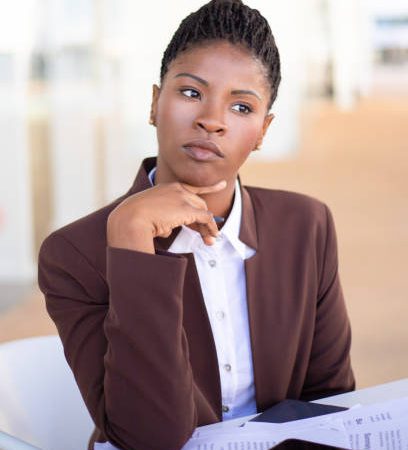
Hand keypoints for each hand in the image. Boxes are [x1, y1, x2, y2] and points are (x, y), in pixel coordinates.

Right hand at [107, 180, 226, 253]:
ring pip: (203, 211)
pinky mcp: (187, 209)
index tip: (221, 185)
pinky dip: (210, 228)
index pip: (191, 188)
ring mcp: (183, 197)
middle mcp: (177, 189)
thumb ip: (160, 219)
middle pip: (199, 203)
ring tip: (210, 240)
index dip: (208, 188)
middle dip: (204, 219)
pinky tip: (212, 237)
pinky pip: (205, 218)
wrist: (129, 218)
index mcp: (167, 187)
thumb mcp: (148, 215)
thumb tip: (167, 230)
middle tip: (207, 235)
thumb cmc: (132, 219)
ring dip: (207, 227)